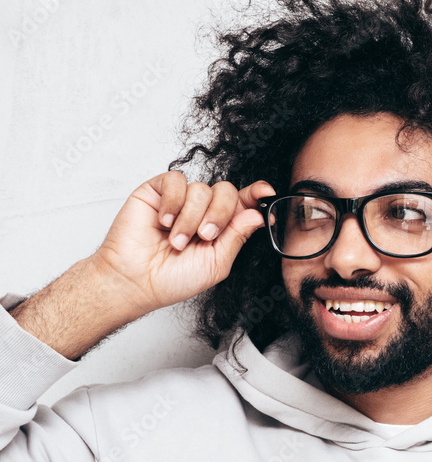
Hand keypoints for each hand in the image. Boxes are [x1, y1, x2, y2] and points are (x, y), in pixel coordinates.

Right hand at [91, 171, 274, 315]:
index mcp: (221, 227)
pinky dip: (173, 202)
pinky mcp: (157, 191)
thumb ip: (237, 237)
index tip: (266, 193)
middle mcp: (203, 210)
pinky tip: (165, 221)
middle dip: (220, 214)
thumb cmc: (173, 278)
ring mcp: (180, 200)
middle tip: (205, 237)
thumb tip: (256, 214)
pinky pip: (176, 181)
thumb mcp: (216, 263)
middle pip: (226, 192)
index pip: (243, 203)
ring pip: (201, 189)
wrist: (136, 280)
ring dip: (191, 218)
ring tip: (177, 241)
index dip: (256, 194)